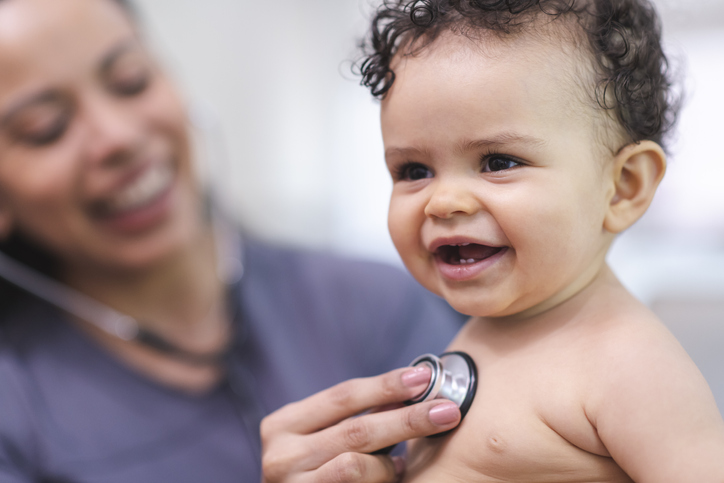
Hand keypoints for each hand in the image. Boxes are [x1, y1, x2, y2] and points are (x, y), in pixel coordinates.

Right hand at [261, 366, 461, 482]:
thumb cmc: (308, 472)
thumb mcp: (319, 438)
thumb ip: (353, 418)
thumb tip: (410, 388)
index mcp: (283, 424)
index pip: (343, 396)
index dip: (385, 385)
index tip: (423, 376)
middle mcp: (281, 454)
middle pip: (356, 429)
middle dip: (407, 418)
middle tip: (447, 410)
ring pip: (356, 464)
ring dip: (391, 460)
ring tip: (407, 457)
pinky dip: (383, 478)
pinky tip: (396, 474)